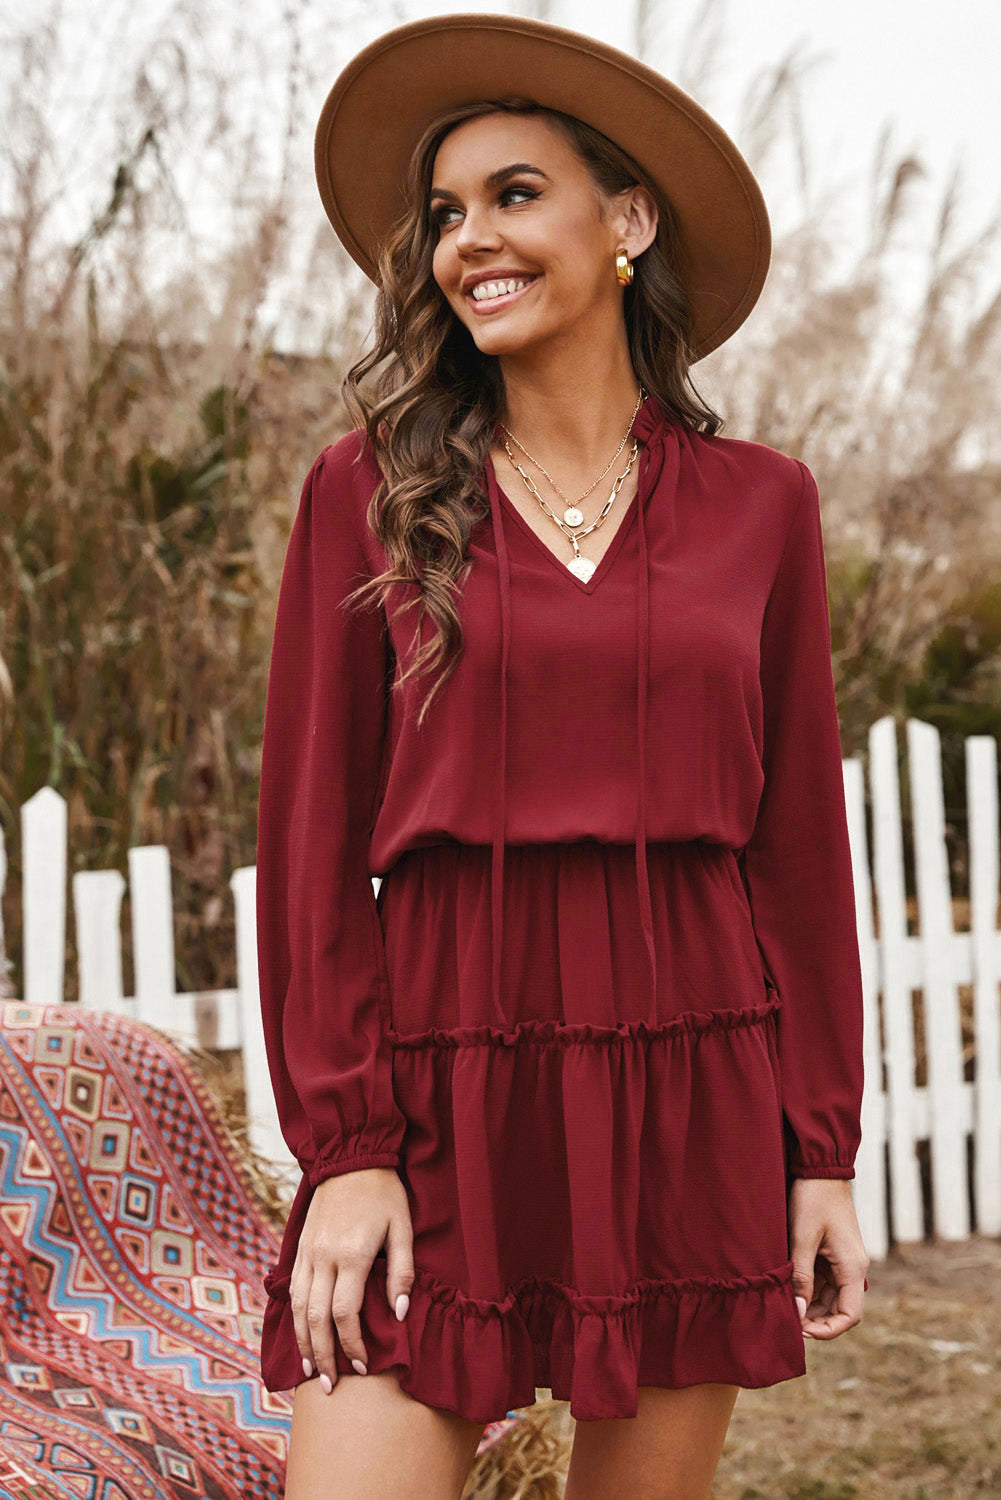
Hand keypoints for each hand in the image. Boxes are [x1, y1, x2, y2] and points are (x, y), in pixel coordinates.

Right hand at [289, 1166, 413, 1392]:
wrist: (349, 1157)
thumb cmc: (384, 1193)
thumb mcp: (403, 1227)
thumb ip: (401, 1272)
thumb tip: (399, 1314)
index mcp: (352, 1254)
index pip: (345, 1314)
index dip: (353, 1346)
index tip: (363, 1367)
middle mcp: (323, 1257)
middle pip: (315, 1319)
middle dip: (323, 1356)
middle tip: (331, 1385)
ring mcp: (307, 1252)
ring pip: (297, 1307)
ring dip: (303, 1342)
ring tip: (311, 1370)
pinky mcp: (299, 1246)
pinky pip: (292, 1289)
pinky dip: (294, 1317)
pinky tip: (300, 1334)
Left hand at [788, 1178, 869, 1339]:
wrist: (821, 1168)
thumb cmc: (813, 1199)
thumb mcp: (802, 1238)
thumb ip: (801, 1276)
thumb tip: (797, 1311)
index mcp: (853, 1268)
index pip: (850, 1316)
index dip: (827, 1331)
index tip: (800, 1331)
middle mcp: (853, 1268)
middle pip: (839, 1310)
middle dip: (815, 1320)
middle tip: (786, 1320)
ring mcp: (844, 1261)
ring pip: (830, 1297)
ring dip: (810, 1305)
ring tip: (784, 1306)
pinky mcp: (834, 1253)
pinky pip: (824, 1281)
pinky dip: (809, 1289)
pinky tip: (788, 1288)